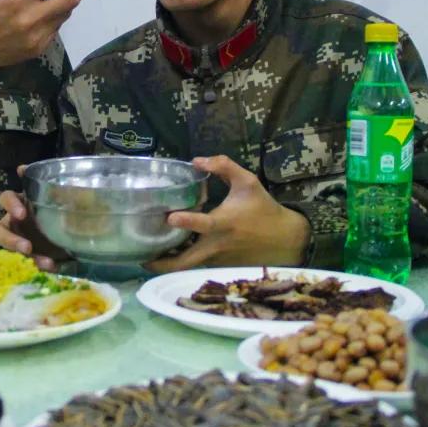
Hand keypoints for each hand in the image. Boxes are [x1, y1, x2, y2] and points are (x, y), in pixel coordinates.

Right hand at [0, 169, 68, 269]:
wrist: (72, 226)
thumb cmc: (57, 205)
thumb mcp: (55, 194)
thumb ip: (42, 184)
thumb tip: (22, 168)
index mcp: (19, 204)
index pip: (6, 199)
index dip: (10, 206)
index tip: (22, 213)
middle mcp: (14, 223)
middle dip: (10, 240)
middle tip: (27, 247)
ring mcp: (20, 241)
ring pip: (11, 251)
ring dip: (27, 259)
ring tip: (44, 262)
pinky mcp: (30, 256)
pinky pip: (30, 262)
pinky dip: (41, 264)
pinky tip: (53, 265)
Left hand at [145, 155, 310, 273]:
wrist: (284, 239)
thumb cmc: (263, 208)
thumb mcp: (248, 182)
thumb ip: (223, 166)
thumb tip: (196, 160)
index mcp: (223, 223)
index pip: (202, 224)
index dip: (186, 221)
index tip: (170, 217)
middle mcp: (217, 245)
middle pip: (187, 261)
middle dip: (164, 263)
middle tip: (143, 258)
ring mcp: (218, 260)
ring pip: (189, 267)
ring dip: (169, 265)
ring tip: (148, 259)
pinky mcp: (220, 267)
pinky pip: (197, 267)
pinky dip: (183, 264)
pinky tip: (168, 257)